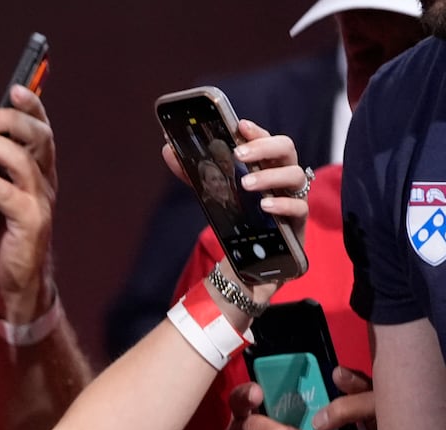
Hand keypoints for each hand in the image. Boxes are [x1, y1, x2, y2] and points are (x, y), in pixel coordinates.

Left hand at [0, 84, 58, 322]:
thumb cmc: (0, 237)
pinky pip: (9, 195)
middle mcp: (43, 182)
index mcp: (36, 171)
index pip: (39, 130)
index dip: (31, 107)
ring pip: (24, 162)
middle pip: (38, 139)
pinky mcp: (29, 224)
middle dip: (13, 121)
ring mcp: (39, 202)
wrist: (14, 282)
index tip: (13, 88)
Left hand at [162, 119, 309, 299]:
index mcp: (265, 167)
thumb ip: (191, 173)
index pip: (266, 141)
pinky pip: (299, 208)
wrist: (246, 266)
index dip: (256, 132)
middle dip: (264, 147)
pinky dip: (283, 204)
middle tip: (239, 154)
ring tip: (246, 184)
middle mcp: (282, 179)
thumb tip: (167, 149)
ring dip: (270, 175)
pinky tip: (265, 206)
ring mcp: (293, 199)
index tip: (240, 125)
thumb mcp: (211, 195)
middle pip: (286, 150)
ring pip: (295, 176)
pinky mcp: (298, 224)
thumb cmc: (235, 223)